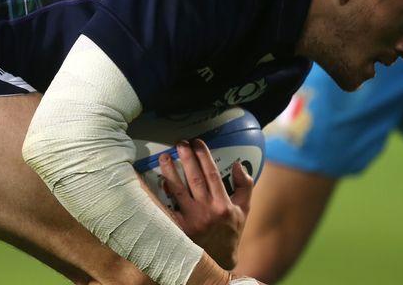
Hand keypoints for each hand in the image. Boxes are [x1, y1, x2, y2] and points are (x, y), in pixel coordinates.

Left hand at [159, 139, 253, 269]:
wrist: (218, 261)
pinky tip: (158, 181)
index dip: (204, 156)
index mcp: (223, 204)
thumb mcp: (244, 209)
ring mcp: (191, 220)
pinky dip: (162, 194)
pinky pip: (168, 208)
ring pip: (178, 190)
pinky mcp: (179, 229)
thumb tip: (238, 164)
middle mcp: (207, 211)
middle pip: (194, 178)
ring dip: (170, 171)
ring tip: (164, 156)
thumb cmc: (231, 232)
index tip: (198, 142)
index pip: (212, 174)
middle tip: (180, 143)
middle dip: (186, 157)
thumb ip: (245, 185)